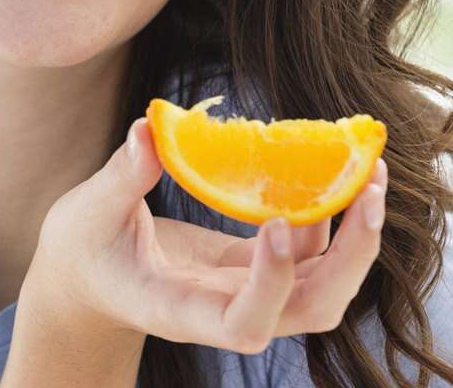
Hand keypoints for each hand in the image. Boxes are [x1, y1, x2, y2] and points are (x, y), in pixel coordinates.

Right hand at [23, 116, 387, 353]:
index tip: (274, 223)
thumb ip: (121, 177)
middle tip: (368, 189)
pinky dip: (330, 215)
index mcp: (181, 311)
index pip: (244, 324)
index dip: (272, 282)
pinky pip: (307, 252)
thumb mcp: (87, 214)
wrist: (86, 281)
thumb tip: (147, 129)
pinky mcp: (252, 266)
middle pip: (311, 309)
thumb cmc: (81, 252)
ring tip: (370, 170)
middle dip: (351, 257)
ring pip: (323, 285)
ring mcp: (245, 290)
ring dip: (355, 236)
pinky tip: (336, 169)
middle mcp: (225, 310)